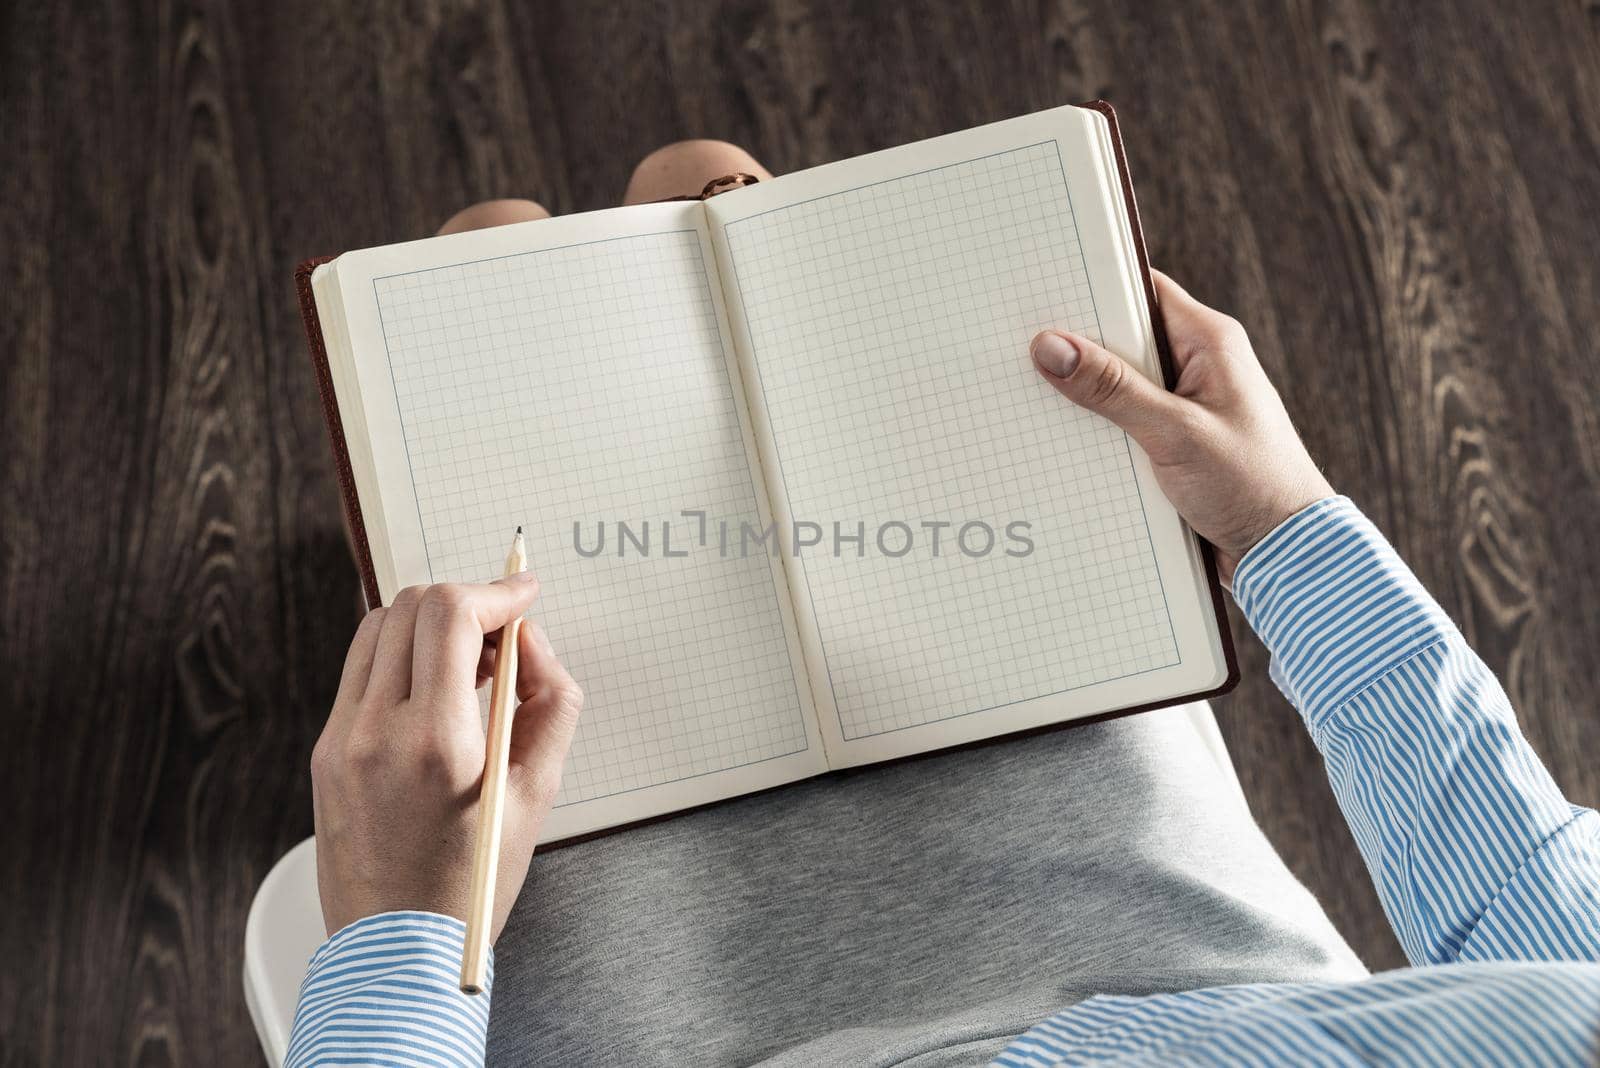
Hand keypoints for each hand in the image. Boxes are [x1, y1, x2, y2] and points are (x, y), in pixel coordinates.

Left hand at [311, 575, 582, 939]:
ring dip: (428, 622)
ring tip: (470, 662)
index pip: (450, 614)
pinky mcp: (325, 750)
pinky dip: (400, 657)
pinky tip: (435, 691)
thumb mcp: (537, 795)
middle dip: (466, 601)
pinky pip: (360, 670)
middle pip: (412, 606)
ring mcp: (341, 738)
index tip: (524, 594)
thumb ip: (549, 703)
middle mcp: (377, 730)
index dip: (496, 591)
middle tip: (503, 633)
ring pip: (378, 627)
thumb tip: (530, 640)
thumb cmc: (472, 884)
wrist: (396, 949)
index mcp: (437, 743)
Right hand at [1031, 270, 1331, 585]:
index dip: (1093, 288)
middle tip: (1021, 349)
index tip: (1041, 293)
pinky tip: (1062, 440)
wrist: (1285, 554)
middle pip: (1122, 340)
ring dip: (1084, 397)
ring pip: (1118, 386)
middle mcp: (1198, 366)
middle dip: (1077, 348)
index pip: (1142, 291)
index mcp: (1210, 342)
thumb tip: (1051, 347)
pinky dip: (1097, 430)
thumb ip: (1112, 389)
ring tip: (1031, 396)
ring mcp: (1185, 406)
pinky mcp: (1173, 444)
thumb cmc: (1250, 485)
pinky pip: (1123, 423)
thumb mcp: (1174, 433)